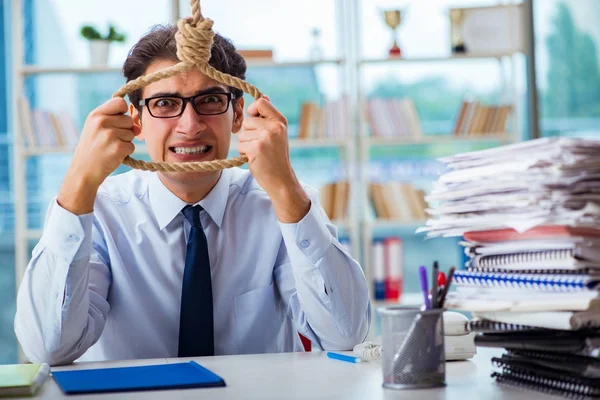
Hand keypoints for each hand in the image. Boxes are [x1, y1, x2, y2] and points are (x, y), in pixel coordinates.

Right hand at [57, 98, 139, 214]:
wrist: (83, 172)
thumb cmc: (92, 149)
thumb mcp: (95, 129)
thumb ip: (115, 121)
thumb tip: (138, 125)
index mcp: (96, 115)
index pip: (120, 102)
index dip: (123, 112)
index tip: (117, 121)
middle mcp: (102, 122)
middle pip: (129, 120)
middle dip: (124, 130)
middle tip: (109, 140)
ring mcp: (110, 135)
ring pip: (132, 133)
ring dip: (125, 142)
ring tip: (109, 148)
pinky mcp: (118, 148)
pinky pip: (132, 146)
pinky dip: (125, 152)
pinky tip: (112, 155)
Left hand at [237, 97, 309, 221]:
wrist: (282, 180)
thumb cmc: (277, 156)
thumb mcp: (278, 134)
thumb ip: (268, 117)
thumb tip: (262, 96)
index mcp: (280, 121)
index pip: (260, 102)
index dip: (253, 109)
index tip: (255, 119)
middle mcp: (274, 127)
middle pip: (247, 120)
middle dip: (249, 133)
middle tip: (261, 145)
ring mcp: (265, 138)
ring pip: (242, 134)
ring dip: (246, 144)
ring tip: (259, 153)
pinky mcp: (256, 149)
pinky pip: (240, 146)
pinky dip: (244, 154)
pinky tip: (256, 159)